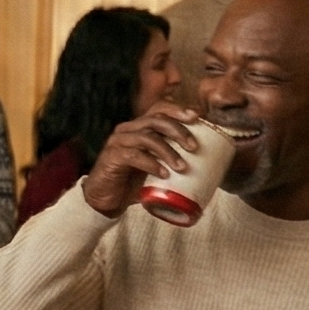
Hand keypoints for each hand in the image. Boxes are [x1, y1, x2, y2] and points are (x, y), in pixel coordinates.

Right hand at [81, 102, 204, 217]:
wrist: (106, 200)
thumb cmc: (132, 182)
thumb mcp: (154, 165)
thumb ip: (169, 156)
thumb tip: (202, 158)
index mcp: (138, 127)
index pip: (158, 108)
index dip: (178, 110)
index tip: (197, 117)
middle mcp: (127, 130)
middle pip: (156, 120)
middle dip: (178, 131)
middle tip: (193, 147)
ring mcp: (118, 142)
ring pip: (147, 137)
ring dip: (168, 151)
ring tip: (182, 167)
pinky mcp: (111, 157)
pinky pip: (134, 156)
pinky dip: (152, 164)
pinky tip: (163, 174)